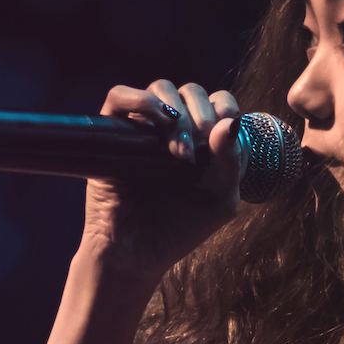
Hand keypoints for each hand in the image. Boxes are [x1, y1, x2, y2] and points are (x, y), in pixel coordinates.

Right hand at [79, 80, 246, 281]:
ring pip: (160, 88)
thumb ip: (231, 163)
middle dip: (200, 115)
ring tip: (178, 151)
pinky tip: (157, 120)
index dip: (224, 111)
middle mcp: (173, 129)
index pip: (219, 103)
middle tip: (197, 151)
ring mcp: (143, 128)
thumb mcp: (219, 201)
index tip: (219, 141)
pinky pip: (119, 96)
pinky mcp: (112, 132)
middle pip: (191, 92)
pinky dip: (139, 99)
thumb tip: (230, 123)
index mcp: (203, 140)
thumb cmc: (179, 229)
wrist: (135, 255)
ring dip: (175, 111)